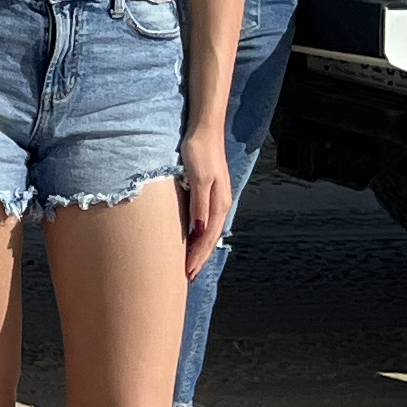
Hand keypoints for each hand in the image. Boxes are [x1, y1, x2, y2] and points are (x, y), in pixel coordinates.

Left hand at [177, 124, 233, 275]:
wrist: (204, 130)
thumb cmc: (200, 152)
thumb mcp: (198, 179)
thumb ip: (199, 205)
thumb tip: (199, 231)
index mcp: (219, 204)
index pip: (207, 238)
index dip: (197, 257)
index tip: (186, 274)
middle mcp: (220, 204)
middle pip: (210, 239)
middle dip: (199, 258)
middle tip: (187, 276)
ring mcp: (215, 198)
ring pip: (208, 231)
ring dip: (199, 248)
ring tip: (189, 263)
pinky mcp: (208, 191)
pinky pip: (204, 221)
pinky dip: (198, 234)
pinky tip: (192, 238)